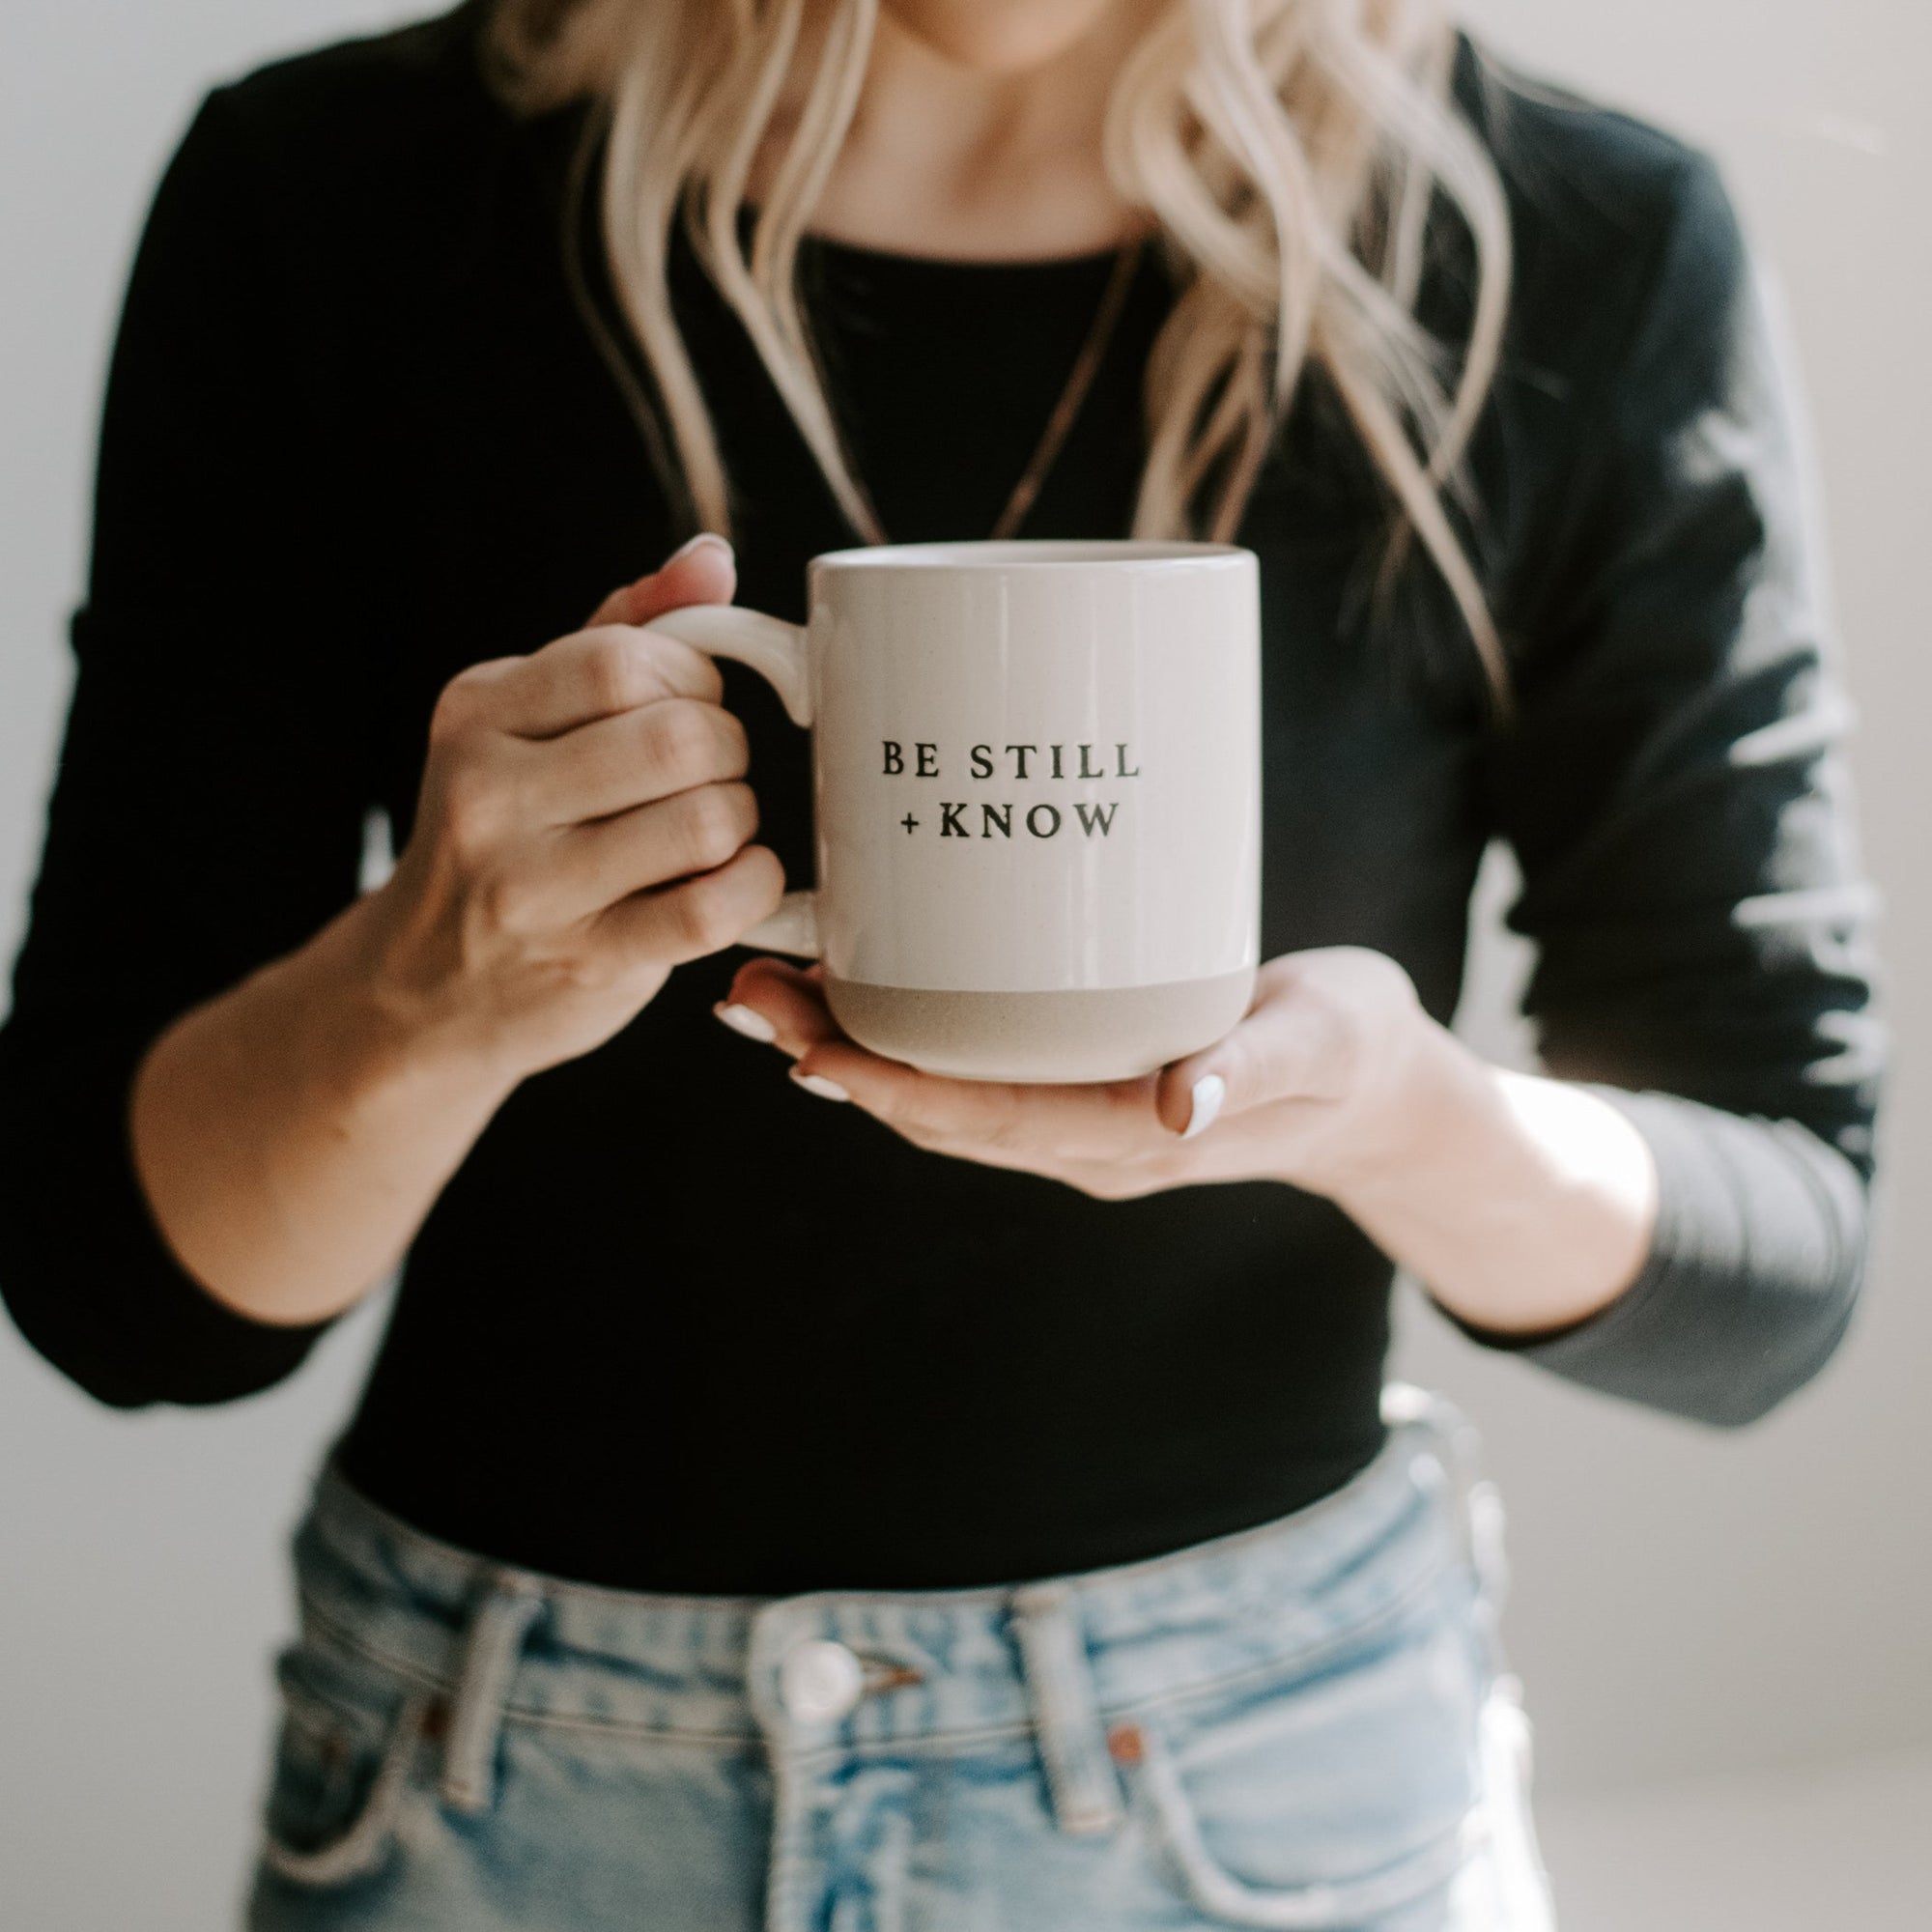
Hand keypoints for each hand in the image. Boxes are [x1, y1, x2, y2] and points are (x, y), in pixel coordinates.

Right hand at [357, 535, 784, 1082]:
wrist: (419, 988)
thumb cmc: (503, 832)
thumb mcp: (527, 720)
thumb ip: (621, 631)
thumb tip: (711, 559)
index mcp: (477, 713)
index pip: (624, 660)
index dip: (692, 675)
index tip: (691, 701)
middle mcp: (489, 795)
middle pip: (678, 739)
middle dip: (727, 747)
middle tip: (713, 770)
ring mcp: (533, 888)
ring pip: (706, 821)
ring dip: (740, 819)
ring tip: (716, 828)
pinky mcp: (585, 963)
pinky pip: (711, 910)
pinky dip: (752, 886)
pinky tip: (735, 880)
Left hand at [717, 947, 1453, 1201]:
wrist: (1375, 1093)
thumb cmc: (1353, 1051)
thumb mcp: (1322, 1044)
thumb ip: (1254, 1068)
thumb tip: (1180, 1102)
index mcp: (1134, 1138)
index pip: (988, 1121)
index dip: (895, 1089)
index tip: (811, 1049)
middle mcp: (1088, 1143)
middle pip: (939, 1113)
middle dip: (840, 1061)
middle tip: (750, 997)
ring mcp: (1079, 1123)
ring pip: (944, 1100)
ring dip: (855, 1052)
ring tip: (771, 991)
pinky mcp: (1081, 1089)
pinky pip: (974, 1077)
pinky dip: (907, 1042)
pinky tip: (863, 992)